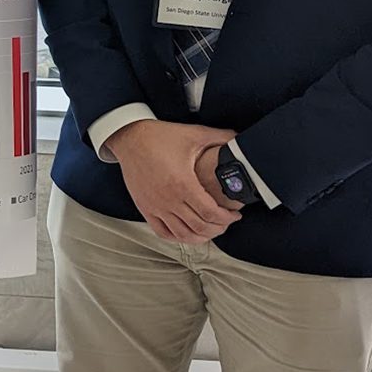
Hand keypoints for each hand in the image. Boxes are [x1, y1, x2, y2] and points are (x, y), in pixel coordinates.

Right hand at [105, 120, 241, 243]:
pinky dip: (178, 237)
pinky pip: (163, 233)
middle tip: (226, 222)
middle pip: (199, 227)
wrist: (130, 137)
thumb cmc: (160, 136)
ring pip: (182, 235)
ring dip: (201, 236)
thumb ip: (221, 137)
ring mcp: (155, 206)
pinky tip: (187, 231)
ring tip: (210, 229)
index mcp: (183, 183)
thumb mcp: (194, 134)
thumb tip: (241, 138)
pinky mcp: (145, 208)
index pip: (211, 213)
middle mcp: (168, 199)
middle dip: (218, 228)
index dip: (227, 218)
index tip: (235, 214)